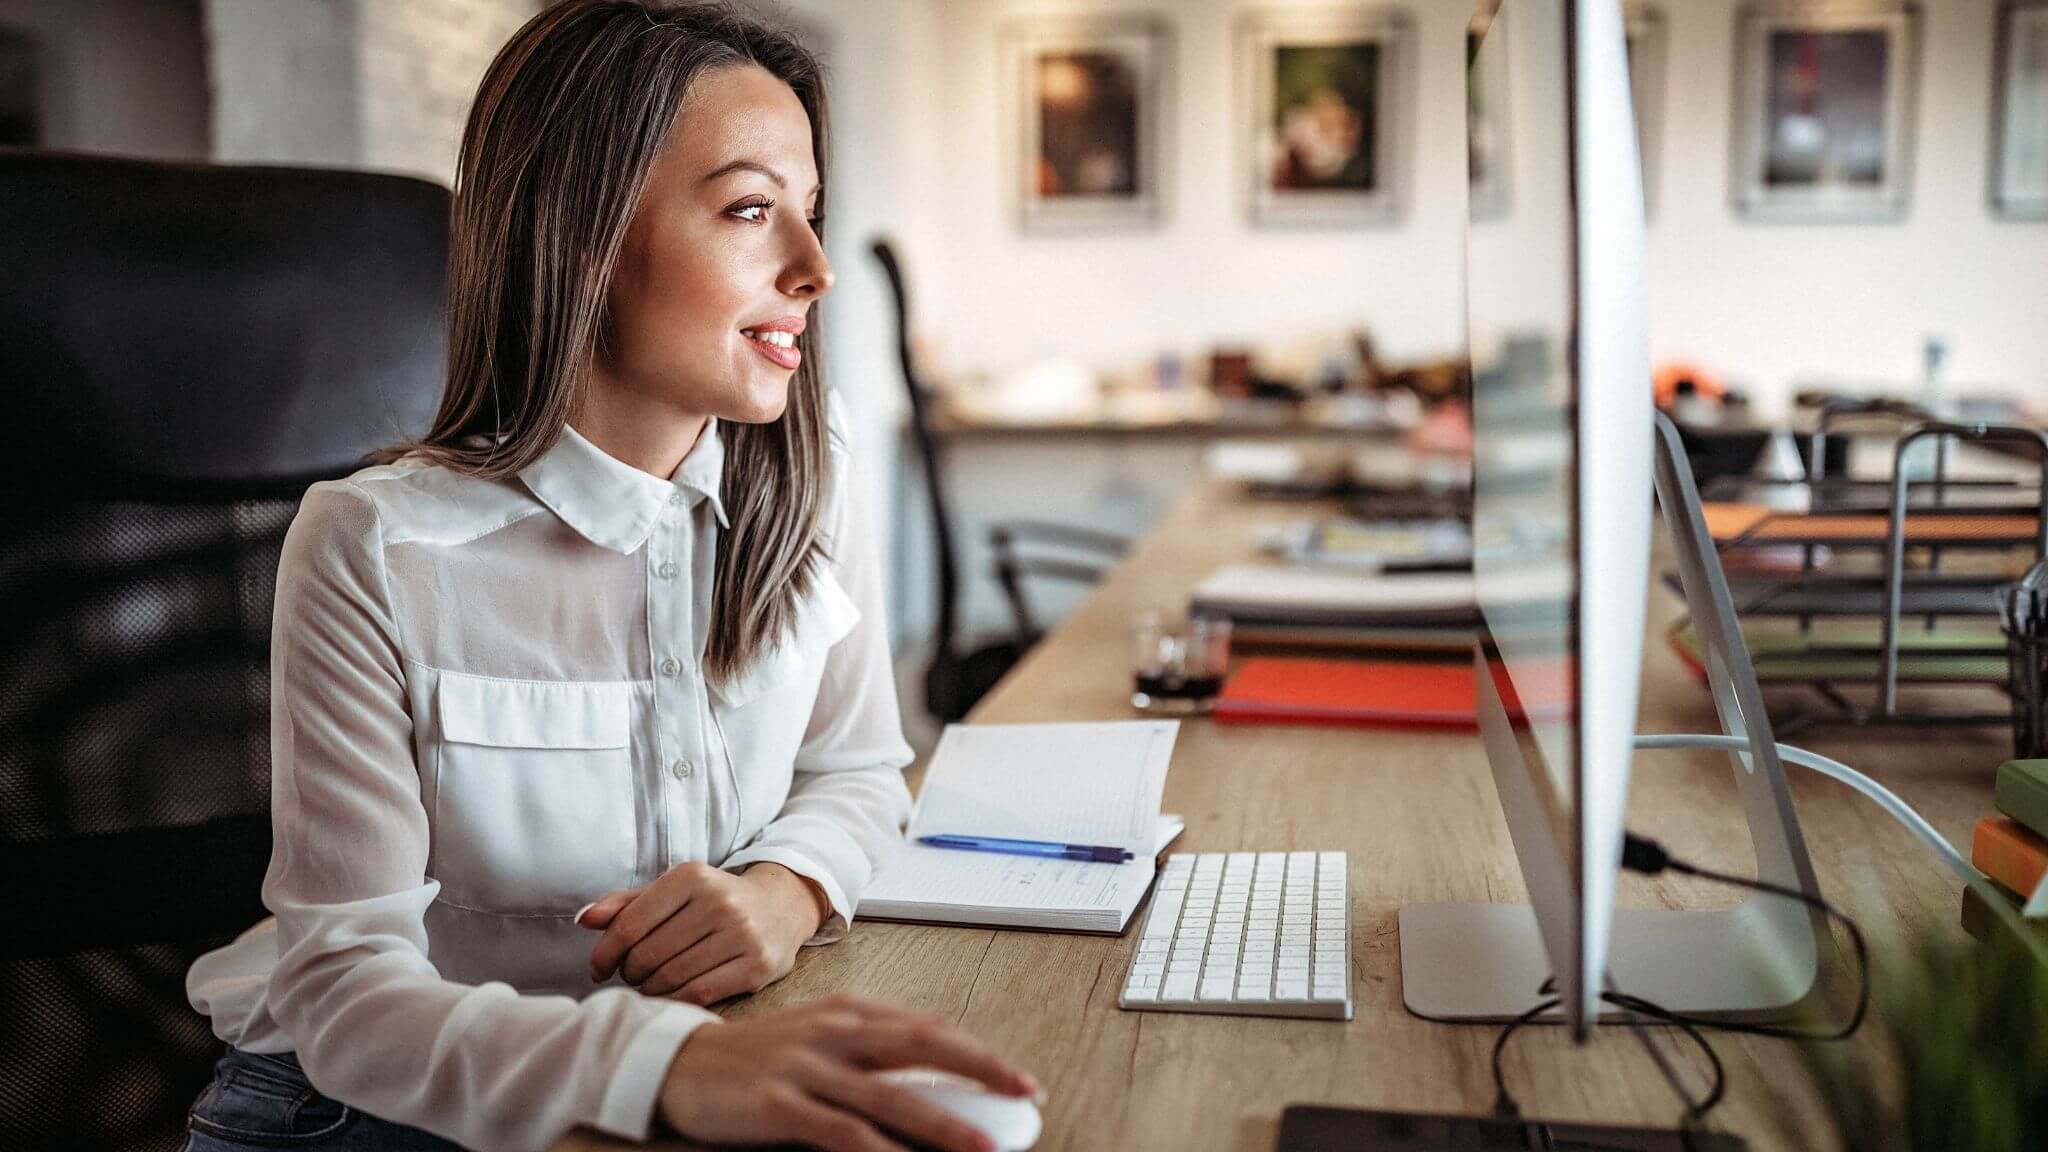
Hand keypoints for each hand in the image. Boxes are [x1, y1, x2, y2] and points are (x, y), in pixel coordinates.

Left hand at [580, 862, 827, 1004]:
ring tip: (649, 985)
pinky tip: (670, 996)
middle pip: (648, 954)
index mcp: (692, 876)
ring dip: (650, 988)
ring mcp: (742, 934)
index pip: (630, 924)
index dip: (605, 953)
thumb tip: (584, 919)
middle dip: (629, 972)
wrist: (781, 907)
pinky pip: (700, 992)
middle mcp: (719, 901)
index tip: (598, 968)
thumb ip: (628, 904)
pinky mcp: (758, 965)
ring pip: (671, 976)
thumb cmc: (714, 901)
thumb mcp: (675, 891)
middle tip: (630, 975)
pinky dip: (675, 1000)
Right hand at [658, 993, 1038, 1151]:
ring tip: (982, 1147)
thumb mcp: (820, 1040)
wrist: (678, 1061)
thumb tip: (937, 1080)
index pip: (930, 1028)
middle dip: (981, 1070)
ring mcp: (805, 1065)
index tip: (1019, 1079)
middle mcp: (834, 1031)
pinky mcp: (778, 1103)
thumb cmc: (759, 1057)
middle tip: (1025, 1095)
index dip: (979, 1053)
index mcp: (850, 1012)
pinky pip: (839, 1131)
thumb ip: (872, 1053)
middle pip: (923, 1046)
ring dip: (943, 1123)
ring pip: (889, 1095)